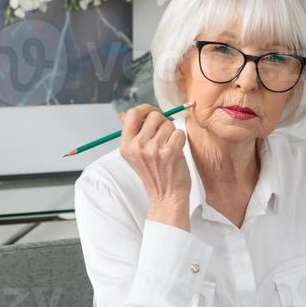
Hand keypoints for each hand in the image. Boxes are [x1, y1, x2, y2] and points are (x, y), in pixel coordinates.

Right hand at [119, 105, 190, 228]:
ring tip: (169, 148)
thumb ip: (132, 133)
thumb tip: (124, 114)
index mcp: (126, 145)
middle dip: (162, 123)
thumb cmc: (154, 175)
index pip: (133, 113)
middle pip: (154, 116)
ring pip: (168, 124)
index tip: (153, 114)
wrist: (166, 197)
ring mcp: (153, 149)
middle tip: (164, 138)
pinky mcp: (170, 152)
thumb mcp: (135, 154)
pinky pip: (179, 133)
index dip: (146, 109)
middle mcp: (137, 146)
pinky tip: (176, 151)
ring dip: (172, 133)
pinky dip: (181, 140)